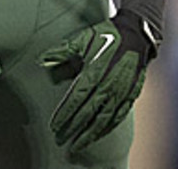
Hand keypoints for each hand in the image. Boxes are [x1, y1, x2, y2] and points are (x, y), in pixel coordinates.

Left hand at [40, 0, 165, 152]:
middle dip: (73, 128)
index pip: (76, 100)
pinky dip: (107, 128)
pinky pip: (118, 116)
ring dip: (89, 134)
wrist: (136, 33)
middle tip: (61, 140)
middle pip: (87, 113)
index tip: (55, 126)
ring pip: (103, 119)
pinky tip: (98, 134)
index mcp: (94, 72)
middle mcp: (107, 86)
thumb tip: (41, 60)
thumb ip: (61, 51)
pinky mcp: (131, 95)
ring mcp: (120, 92)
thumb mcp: (82, 39)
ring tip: (78, 145)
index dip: (64, 114)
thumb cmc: (106, 35)